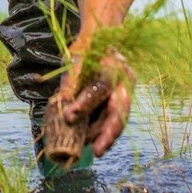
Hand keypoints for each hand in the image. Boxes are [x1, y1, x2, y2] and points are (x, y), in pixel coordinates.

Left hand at [60, 38, 135, 157]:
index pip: (100, 87)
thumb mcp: (74, 60)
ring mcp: (128, 91)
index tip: (69, 117)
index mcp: (111, 65)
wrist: (104, 41)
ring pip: (119, 120)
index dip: (85, 104)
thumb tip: (64, 105)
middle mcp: (124, 80)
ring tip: (85, 146)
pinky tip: (95, 144)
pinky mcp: (124, 102)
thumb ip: (70, 81)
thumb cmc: (86, 51)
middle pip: (120, 110)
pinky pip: (115, 121)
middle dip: (108, 133)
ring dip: (103, 136)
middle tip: (97, 151)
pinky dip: (105, 134)